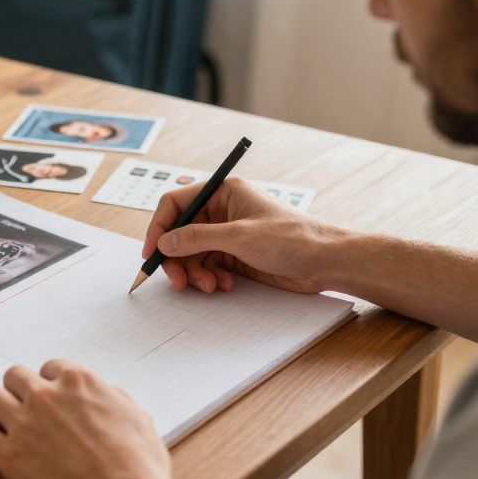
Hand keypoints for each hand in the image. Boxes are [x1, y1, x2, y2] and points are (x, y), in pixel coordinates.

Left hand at [0, 361, 201, 478]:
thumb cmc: (138, 466)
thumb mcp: (138, 419)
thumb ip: (114, 400)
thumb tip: (105, 396)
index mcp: (78, 382)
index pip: (49, 367)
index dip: (50, 384)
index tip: (50, 398)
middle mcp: (46, 396)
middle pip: (15, 375)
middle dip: (19, 390)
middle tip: (25, 408)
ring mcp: (23, 423)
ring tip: (2, 422)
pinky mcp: (8, 455)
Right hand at [143, 176, 348, 293]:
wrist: (325, 262)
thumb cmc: (292, 238)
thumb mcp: (240, 236)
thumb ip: (198, 238)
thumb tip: (165, 242)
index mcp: (223, 192)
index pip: (176, 203)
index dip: (160, 227)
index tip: (151, 252)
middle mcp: (222, 210)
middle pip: (181, 232)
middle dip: (178, 258)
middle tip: (178, 281)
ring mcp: (228, 233)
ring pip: (193, 253)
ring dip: (195, 272)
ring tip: (210, 286)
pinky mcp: (236, 254)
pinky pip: (208, 265)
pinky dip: (210, 277)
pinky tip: (225, 284)